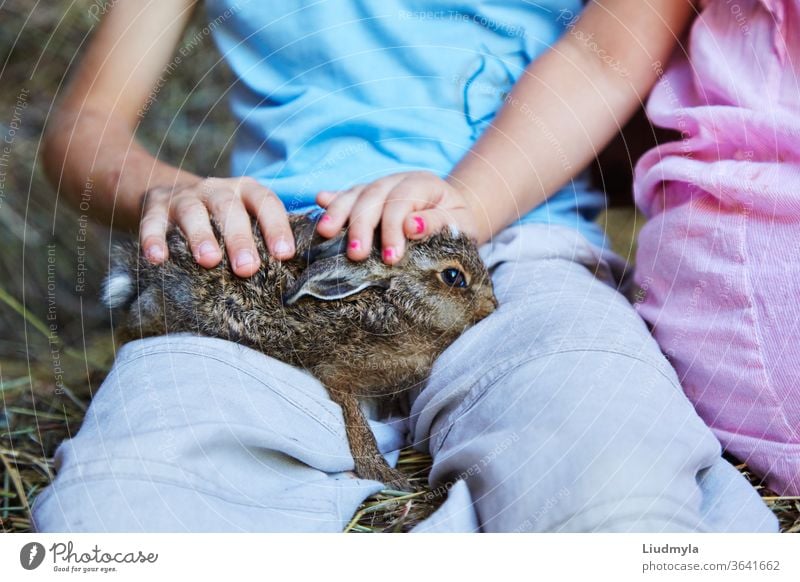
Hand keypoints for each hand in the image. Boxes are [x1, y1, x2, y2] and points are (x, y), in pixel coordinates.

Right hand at [139, 176, 294, 276]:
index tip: (285, 255)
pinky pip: (152, 222)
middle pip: (230, 208)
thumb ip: (268, 236)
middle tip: (248, 268)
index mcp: (246, 191)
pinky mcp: (154, 206)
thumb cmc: (223, 217)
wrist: (171, 192)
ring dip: (201, 236)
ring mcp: (184, 196)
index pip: (266, 203)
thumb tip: (300, 274)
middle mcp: (217, 189)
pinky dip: (154, 240)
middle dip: (239, 238)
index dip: (276, 227)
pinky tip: (157, 259)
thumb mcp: (247, 217)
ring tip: (209, 261)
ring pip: (193, 213)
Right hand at [315, 171, 478, 264]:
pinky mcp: (368, 196)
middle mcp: (398, 180)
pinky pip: (347, 195)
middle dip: (361, 225)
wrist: (453, 214)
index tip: (390, 257)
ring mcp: (380, 186)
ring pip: (356, 194)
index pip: (402, 201)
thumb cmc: (458, 224)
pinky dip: (333, 200)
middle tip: (355, 254)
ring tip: (326, 233)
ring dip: (339, 212)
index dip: (393, 228)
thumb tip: (412, 226)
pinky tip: (319, 201)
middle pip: (373, 196)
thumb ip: (438, 222)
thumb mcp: (460, 225)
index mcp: (423, 183)